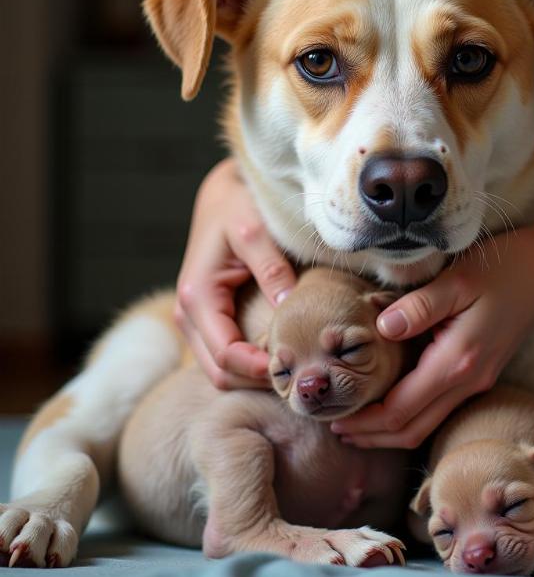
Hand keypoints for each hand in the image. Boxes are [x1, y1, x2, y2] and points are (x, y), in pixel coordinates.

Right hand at [175, 158, 296, 388]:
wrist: (224, 194)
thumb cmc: (240, 207)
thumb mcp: (256, 231)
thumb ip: (271, 270)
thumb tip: (289, 310)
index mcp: (197, 297)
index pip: (225, 356)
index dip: (260, 370)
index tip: (299, 367)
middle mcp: (189, 315)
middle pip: (219, 373)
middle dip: (258, 381)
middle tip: (302, 375)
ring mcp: (195, 320)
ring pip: (220, 369)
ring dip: (254, 375)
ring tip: (296, 367)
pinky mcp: (208, 319)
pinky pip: (225, 354)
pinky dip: (250, 363)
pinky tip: (282, 352)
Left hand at [331, 225, 533, 447]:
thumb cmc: (503, 268)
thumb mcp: (458, 279)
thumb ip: (419, 307)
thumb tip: (382, 328)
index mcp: (458, 361)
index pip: (401, 410)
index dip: (365, 421)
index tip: (333, 418)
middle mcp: (468, 381)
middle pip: (412, 429)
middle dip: (373, 436)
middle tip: (336, 429)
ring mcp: (477, 381)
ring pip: (427, 424)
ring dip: (390, 431)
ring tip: (356, 424)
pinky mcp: (480, 374)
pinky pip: (439, 408)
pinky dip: (410, 415)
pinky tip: (390, 402)